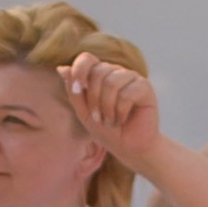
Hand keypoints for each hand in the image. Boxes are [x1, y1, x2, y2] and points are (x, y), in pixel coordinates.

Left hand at [62, 53, 159, 173]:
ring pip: (111, 82)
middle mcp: (116, 72)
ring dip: (106, 108)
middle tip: (97, 118)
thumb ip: (74, 91)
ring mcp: (131, 78)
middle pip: (98, 71)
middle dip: (93, 99)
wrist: (129, 148)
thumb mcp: (83, 112)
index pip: (87, 58)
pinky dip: (120, 112)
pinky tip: (122, 120)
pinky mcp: (145, 87)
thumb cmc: (106, 130)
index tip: (77, 89)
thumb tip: (62, 68)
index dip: (79, 70)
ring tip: (110, 121)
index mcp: (99, 74)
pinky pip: (127, 94)